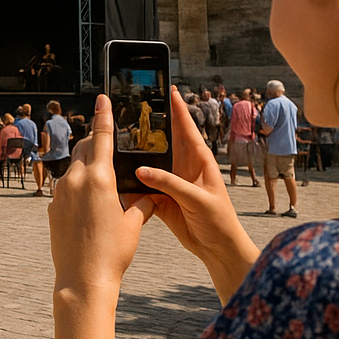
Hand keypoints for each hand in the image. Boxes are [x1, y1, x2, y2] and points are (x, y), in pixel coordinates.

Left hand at [49, 95, 154, 294]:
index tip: (102, 98)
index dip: (103, 115)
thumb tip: (149, 194)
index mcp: (100, 179)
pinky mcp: (52, 207)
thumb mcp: (134, 224)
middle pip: (85, 148)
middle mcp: (77, 180)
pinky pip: (67, 188)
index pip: (102, 137)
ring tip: (104, 183)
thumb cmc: (114, 252)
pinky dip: (79, 188)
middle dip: (96, 143)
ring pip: (75, 168)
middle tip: (109, 144)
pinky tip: (90, 206)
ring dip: (87, 168)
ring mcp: (61, 193)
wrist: (83, 278)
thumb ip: (141, 202)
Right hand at [126, 87, 257, 301]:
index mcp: (200, 161)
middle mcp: (184, 168)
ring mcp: (171, 182)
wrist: (217, 249)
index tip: (168, 89)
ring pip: (150, 163)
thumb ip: (170, 184)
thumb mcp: (197, 199)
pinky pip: (142, 186)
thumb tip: (142, 171)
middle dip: (151, 125)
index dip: (178, 108)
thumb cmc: (219, 221)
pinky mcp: (161, 199)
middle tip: (134, 108)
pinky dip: (131, 183)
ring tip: (120, 138)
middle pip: (164, 141)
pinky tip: (119, 175)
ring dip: (138, 154)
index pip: (187, 128)